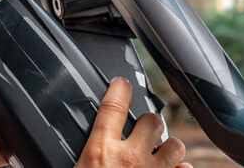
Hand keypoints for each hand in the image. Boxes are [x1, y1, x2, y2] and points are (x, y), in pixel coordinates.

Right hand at [76, 78, 192, 167]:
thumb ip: (85, 155)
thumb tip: (68, 155)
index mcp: (100, 152)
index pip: (112, 107)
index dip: (119, 89)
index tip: (122, 84)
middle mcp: (130, 159)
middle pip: (151, 121)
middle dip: (149, 122)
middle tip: (142, 131)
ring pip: (175, 145)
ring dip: (168, 147)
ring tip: (160, 152)